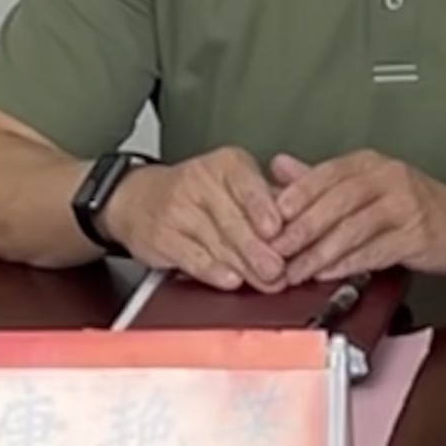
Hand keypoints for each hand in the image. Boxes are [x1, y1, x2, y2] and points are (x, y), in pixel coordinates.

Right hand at [99, 147, 286, 291]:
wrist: (140, 199)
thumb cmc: (201, 194)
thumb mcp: (237, 184)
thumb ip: (271, 200)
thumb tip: (306, 222)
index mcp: (227, 164)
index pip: (248, 186)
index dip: (265, 210)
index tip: (279, 231)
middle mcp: (201, 180)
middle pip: (235, 221)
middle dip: (260, 250)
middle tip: (280, 270)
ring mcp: (178, 209)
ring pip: (217, 243)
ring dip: (244, 267)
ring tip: (264, 281)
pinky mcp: (162, 236)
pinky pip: (194, 257)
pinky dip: (214, 271)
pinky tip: (230, 279)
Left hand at [267, 151, 445, 283]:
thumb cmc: (413, 205)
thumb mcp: (367, 185)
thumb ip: (321, 179)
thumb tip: (277, 166)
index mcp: (369, 163)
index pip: (325, 173)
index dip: (296, 195)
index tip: (268, 218)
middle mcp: (386, 178)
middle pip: (336, 201)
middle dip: (301, 228)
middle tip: (274, 251)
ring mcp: (404, 205)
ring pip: (353, 227)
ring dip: (320, 252)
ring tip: (295, 270)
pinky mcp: (416, 234)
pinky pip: (375, 249)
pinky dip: (348, 262)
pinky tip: (328, 274)